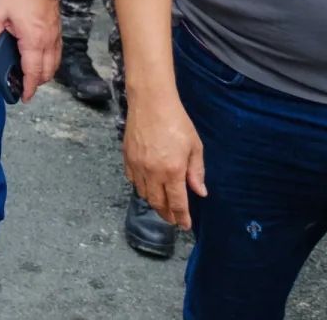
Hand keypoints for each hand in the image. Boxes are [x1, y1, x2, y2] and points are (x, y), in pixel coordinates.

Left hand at [0, 0, 59, 101]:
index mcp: (33, 40)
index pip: (33, 72)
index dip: (28, 88)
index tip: (23, 97)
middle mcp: (48, 41)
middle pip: (47, 72)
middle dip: (36, 83)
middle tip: (22, 86)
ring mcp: (55, 35)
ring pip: (55, 63)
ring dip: (44, 73)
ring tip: (29, 74)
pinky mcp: (57, 29)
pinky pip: (57, 52)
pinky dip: (50, 61)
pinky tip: (38, 59)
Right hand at [124, 93, 207, 227]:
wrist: (151, 102)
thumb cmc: (177, 121)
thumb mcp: (194, 146)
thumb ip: (196, 172)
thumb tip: (200, 192)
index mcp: (172, 171)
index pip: (177, 203)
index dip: (182, 217)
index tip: (185, 225)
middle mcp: (152, 173)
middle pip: (158, 203)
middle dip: (167, 214)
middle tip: (173, 218)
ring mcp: (137, 166)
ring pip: (144, 194)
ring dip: (154, 202)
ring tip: (161, 203)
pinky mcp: (127, 157)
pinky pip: (132, 180)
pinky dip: (140, 187)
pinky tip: (147, 186)